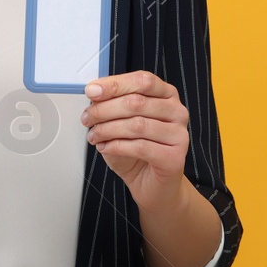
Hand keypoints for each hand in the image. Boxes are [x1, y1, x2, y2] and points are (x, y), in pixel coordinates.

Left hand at [81, 70, 188, 212]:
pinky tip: (105, 148)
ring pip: (137, 125)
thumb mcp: (121, 122)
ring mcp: (179, 134)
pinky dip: (117, 146)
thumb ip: (112, 105)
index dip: (115, 84)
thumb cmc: (138, 152)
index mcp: (166, 95)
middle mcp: (177, 111)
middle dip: (104, 109)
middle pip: (137, 102)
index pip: (142, 80)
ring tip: (94, 136)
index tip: (91, 91)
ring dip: (107, 129)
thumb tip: (94, 92)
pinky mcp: (174, 157)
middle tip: (87, 118)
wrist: (153, 185)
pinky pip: (140, 147)